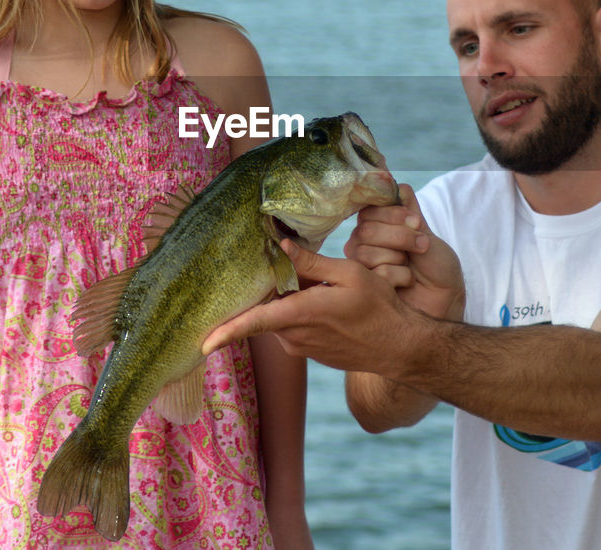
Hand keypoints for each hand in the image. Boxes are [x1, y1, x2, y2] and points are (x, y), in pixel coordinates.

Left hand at [203, 241, 416, 375]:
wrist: (399, 348)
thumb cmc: (379, 308)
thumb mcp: (349, 275)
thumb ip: (313, 263)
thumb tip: (283, 248)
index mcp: (301, 314)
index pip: (253, 323)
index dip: (225, 332)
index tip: (202, 342)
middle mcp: (294, 336)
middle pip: (266, 308)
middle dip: (272, 288)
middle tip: (291, 265)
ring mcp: (300, 347)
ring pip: (278, 317)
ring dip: (289, 299)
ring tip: (322, 284)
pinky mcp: (308, 352)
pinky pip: (291, 327)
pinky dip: (297, 311)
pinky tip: (325, 300)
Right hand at [343, 184, 463, 320]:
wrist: (444, 297)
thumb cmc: (436, 264)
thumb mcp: (426, 230)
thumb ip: (408, 208)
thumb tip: (394, 183)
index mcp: (376, 224)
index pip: (370, 208)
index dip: (394, 215)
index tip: (417, 222)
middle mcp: (362, 241)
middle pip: (366, 230)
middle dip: (400, 238)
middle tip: (421, 246)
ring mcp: (359, 265)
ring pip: (366, 252)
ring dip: (399, 259)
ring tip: (411, 268)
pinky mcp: (362, 286)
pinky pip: (374, 273)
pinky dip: (399, 277)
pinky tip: (405, 284)